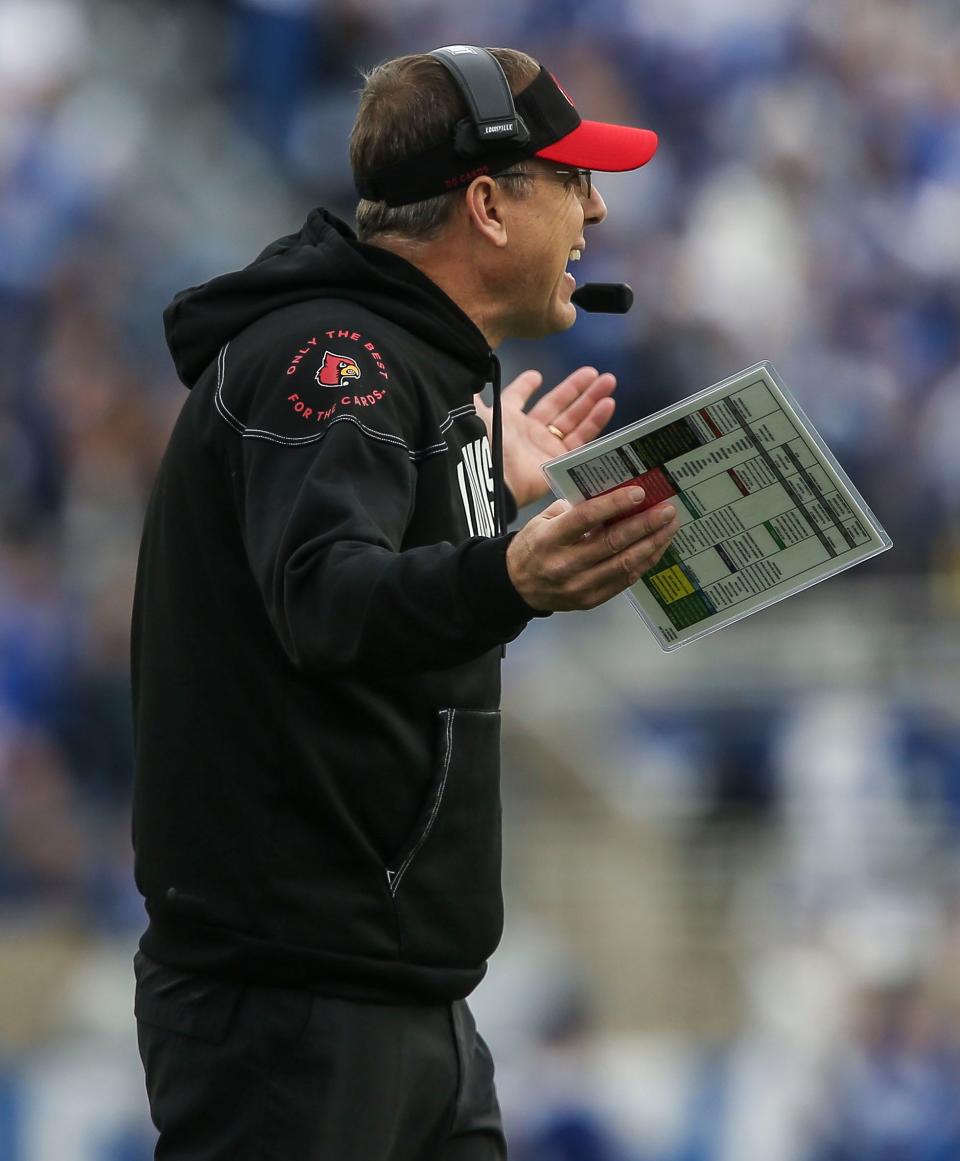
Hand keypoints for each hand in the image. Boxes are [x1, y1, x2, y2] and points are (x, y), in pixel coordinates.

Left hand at [474, 367, 615, 508]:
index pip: (516, 399)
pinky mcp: (560, 461)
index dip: (525, 388)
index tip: (536, 376)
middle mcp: (526, 432)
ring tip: (609, 380)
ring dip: (591, 400)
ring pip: (573, 419)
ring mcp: (544, 446)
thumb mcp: (475, 408)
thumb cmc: (482, 441)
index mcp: (505, 418)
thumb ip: (473, 385)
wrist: (492, 476)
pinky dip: (595, 421)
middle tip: (594, 372)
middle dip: (575, 388)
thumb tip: (465, 359)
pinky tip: (608, 403)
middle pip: (555, 405)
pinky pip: (582, 439)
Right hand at [506, 486, 679, 611]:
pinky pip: (624, 580)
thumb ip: (575, 509)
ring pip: (624, 564)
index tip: (639, 493)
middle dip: (645, 525)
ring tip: (669, 528)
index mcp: (550, 539)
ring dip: (652, 544)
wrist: (517, 586)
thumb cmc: (534, 546)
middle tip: (666, 510)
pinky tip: (656, 547)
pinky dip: (643, 562)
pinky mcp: (590, 600)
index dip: (614, 505)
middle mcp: (565, 565)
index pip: (585, 519)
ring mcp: (579, 586)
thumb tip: (614, 497)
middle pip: (612, 543)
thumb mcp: (544, 520)